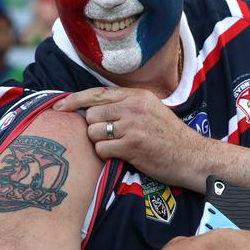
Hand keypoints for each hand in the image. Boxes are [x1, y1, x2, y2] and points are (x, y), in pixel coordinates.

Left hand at [53, 87, 199, 186]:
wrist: (191, 155)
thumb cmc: (168, 135)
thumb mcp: (150, 109)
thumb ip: (125, 104)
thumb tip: (92, 107)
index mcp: (136, 95)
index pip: (96, 93)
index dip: (74, 100)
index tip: (58, 106)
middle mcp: (133, 106)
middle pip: (91, 114)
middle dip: (94, 128)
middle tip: (108, 136)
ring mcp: (132, 126)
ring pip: (93, 133)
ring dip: (99, 142)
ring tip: (117, 146)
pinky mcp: (132, 145)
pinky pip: (102, 149)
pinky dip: (106, 155)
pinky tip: (121, 155)